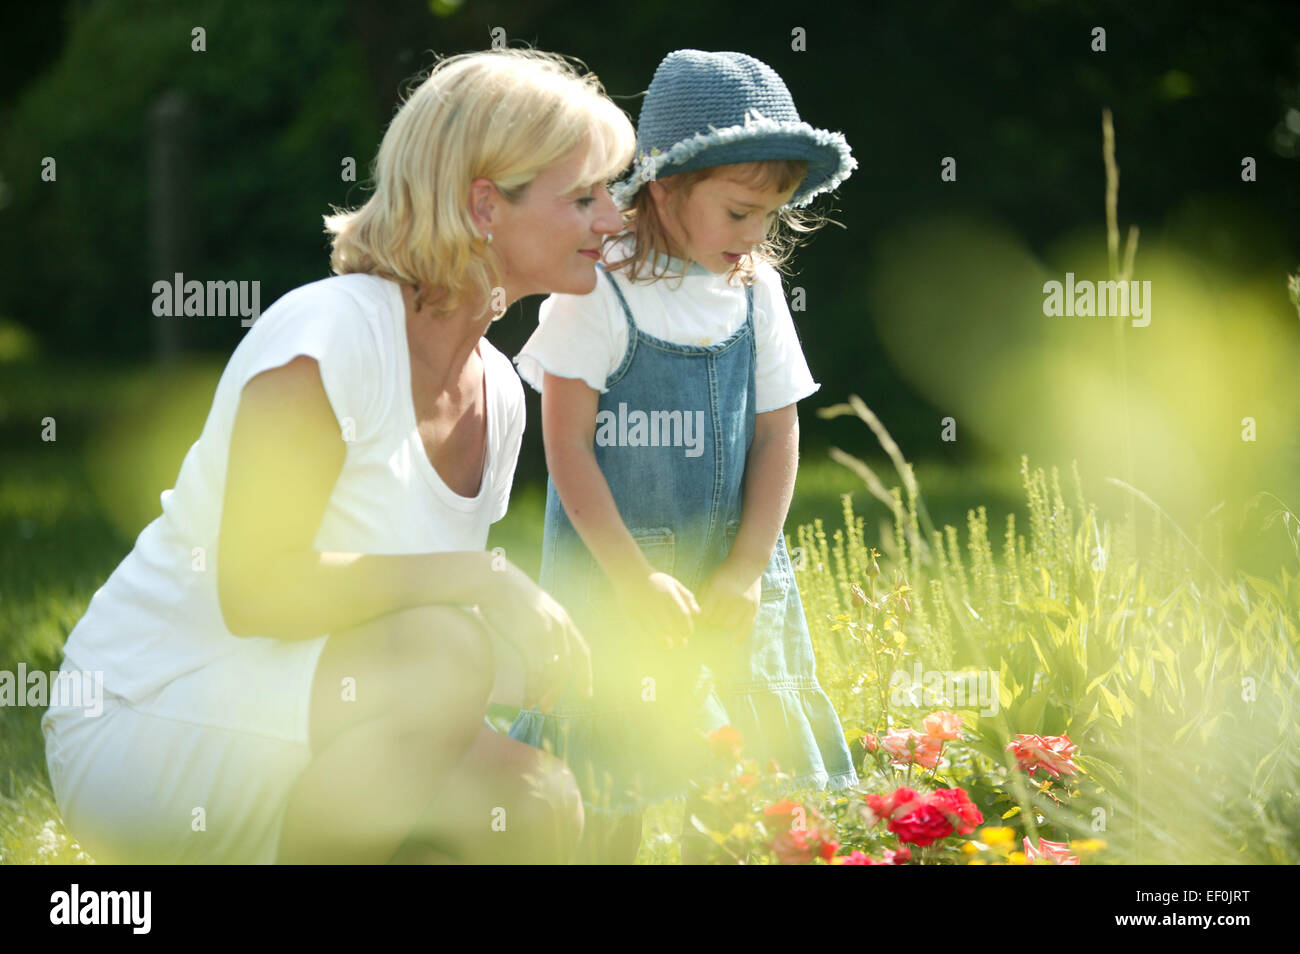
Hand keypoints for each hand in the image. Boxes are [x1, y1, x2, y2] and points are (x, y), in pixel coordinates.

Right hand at [472, 557, 592, 711]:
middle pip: (569, 666)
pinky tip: (526, 700)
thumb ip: (541, 621)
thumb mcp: (534, 605)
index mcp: (562, 619)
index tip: (587, 694)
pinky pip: (536, 672)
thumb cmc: (507, 593)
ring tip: (537, 707)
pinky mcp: (529, 639)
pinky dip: (533, 690)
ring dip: (546, 693)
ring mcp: (546, 633)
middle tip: (551, 707)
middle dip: (561, 690)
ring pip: (554, 673)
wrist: (493, 580)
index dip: (586, 674)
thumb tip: (536, 639)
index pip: (582, 652)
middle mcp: (559, 626)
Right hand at [612, 570, 700, 648]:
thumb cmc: (654, 579)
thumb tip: (698, 613)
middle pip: (670, 624)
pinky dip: (648, 637)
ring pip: (655, 629)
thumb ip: (687, 597)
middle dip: (678, 636)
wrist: (629, 572)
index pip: (682, 614)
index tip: (688, 634)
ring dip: (664, 640)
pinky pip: (641, 629)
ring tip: (670, 645)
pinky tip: (654, 641)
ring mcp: (643, 608)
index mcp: (669, 594)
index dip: (687, 626)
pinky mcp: (631, 613)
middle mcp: (656, 602)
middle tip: (682, 643)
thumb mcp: (673, 583)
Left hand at [696, 560, 761, 646]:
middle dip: (712, 619)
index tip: (702, 614)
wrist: (748, 563)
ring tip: (722, 616)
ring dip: (723, 624)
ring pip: (728, 625)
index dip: (702, 615)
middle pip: (716, 621)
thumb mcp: (710, 579)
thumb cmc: (725, 572)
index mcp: (719, 590)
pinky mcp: (754, 608)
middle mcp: (732, 598)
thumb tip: (695, 615)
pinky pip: (746, 627)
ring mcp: (744, 604)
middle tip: (713, 613)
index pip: (706, 613)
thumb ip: (702, 596)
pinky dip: (739, 637)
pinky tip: (733, 644)